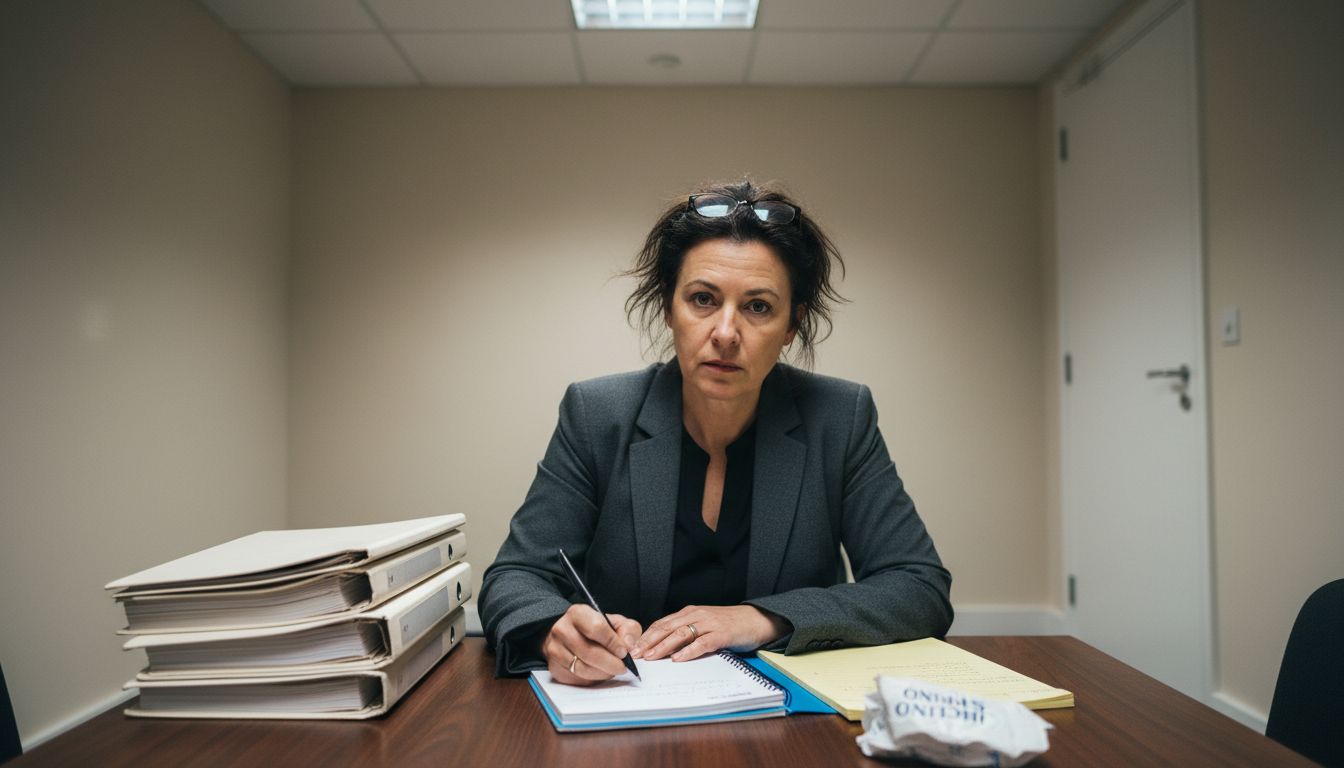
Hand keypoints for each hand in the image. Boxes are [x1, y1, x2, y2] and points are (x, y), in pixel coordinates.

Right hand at [541, 604, 641, 685]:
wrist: (570, 635)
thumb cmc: (597, 628)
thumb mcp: (616, 622)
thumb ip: (628, 630)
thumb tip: (628, 646)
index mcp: (578, 613)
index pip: (596, 628)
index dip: (613, 642)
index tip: (624, 652)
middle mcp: (562, 629)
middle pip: (589, 652)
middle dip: (610, 663)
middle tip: (623, 667)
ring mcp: (555, 649)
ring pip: (582, 668)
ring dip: (603, 673)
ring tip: (613, 670)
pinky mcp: (554, 667)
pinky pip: (576, 679)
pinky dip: (592, 679)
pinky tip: (600, 673)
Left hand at [634, 605, 789, 661]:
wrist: (755, 619)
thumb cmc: (727, 624)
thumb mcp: (702, 624)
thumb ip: (685, 632)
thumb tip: (662, 648)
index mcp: (688, 613)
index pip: (662, 624)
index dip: (646, 636)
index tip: (633, 648)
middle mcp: (696, 615)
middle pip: (667, 628)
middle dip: (649, 642)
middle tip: (636, 654)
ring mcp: (709, 623)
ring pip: (681, 634)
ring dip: (664, 646)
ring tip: (652, 657)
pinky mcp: (722, 634)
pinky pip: (702, 643)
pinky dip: (689, 651)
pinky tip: (679, 659)